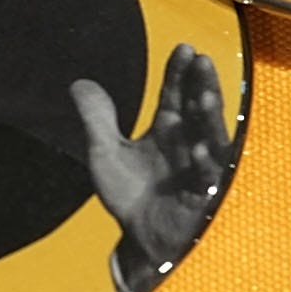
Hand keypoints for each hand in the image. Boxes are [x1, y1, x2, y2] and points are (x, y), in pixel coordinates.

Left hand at [72, 44, 231, 291]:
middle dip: (202, 85)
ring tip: (205, 97)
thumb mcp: (106, 153)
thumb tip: (79, 84)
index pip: (176, 94)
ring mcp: (201, 168)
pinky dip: (205, 164)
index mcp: (169, 130)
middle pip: (199, 109)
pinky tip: (198, 151)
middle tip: (203, 61)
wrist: (140, 242)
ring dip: (210, 120)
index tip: (185, 48)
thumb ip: (96, 119)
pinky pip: (209, 178)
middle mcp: (189, 143)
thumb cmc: (132, 198)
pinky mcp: (205, 196)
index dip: (180, 73)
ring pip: (211, 139)